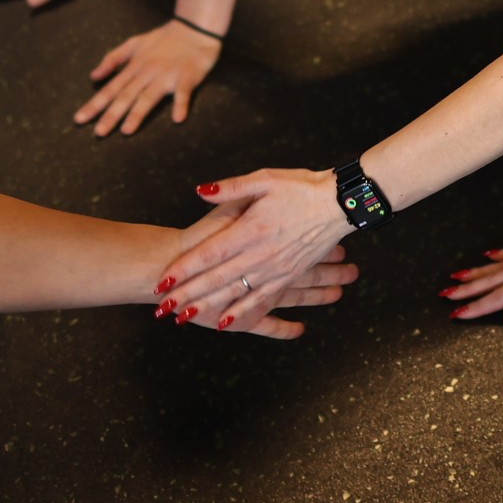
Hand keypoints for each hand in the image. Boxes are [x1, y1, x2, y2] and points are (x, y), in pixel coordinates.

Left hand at [76, 20, 218, 136]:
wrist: (194, 29)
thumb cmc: (164, 39)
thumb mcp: (134, 43)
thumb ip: (113, 58)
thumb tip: (93, 76)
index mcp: (134, 66)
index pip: (111, 88)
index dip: (95, 104)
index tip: (80, 119)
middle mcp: (147, 72)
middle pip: (126, 96)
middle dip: (111, 114)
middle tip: (98, 133)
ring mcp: (167, 75)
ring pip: (149, 96)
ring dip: (138, 113)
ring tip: (126, 130)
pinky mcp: (187, 76)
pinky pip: (184, 92)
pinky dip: (181, 105)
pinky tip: (177, 119)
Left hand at [160, 169, 351, 329]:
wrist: (339, 204)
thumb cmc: (301, 188)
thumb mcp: (264, 178)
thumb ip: (230, 188)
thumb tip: (201, 192)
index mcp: (250, 228)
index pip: (209, 253)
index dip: (185, 268)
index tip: (163, 280)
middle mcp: (260, 254)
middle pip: (216, 279)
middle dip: (188, 294)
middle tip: (163, 308)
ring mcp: (275, 269)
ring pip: (235, 293)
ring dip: (208, 306)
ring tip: (184, 318)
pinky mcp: (287, 276)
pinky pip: (261, 300)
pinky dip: (241, 313)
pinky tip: (225, 323)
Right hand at [440, 236, 502, 326]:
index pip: (501, 298)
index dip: (478, 308)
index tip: (456, 314)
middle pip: (495, 280)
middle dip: (469, 289)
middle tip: (444, 294)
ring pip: (501, 266)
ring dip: (478, 272)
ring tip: (457, 276)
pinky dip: (501, 255)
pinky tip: (490, 255)